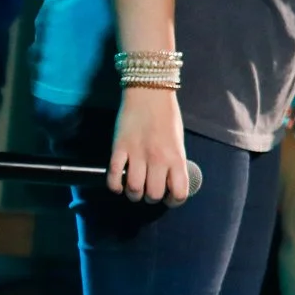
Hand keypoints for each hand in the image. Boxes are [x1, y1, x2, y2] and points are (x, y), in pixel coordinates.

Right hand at [110, 89, 191, 204]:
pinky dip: (114, 185)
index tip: (169, 198)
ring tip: (133, 189)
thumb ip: (174, 161)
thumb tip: (168, 180)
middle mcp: (158, 159)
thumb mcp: (177, 141)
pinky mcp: (119, 148)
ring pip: (133, 189)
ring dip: (132, 194)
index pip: (179, 192)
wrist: (149, 93)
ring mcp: (137, 154)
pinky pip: (114, 176)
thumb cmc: (166, 116)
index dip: (174, 201)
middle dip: (150, 198)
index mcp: (177, 157)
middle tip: (147, 192)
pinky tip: (118, 185)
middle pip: (153, 194)